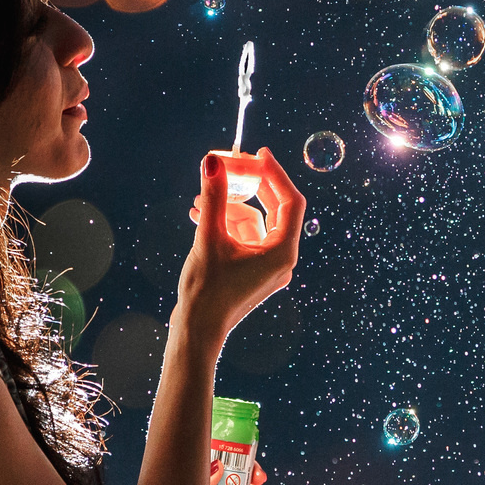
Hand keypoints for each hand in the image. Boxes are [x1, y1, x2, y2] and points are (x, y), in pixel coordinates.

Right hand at [181, 148, 303, 335]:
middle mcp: (281, 259)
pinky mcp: (251, 270)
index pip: (289, 202)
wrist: (195, 331)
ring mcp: (267, 266)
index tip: (258, 154)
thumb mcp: (209, 238)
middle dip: (249, 187)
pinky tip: (199, 214)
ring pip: (254, 222)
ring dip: (228, 206)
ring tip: (199, 199)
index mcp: (282, 253)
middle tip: (229, 166)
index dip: (275, 174)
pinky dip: (225, 223)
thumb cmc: (206, 291)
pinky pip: (243, 237)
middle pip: (274, 209)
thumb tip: (213, 161)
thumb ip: (215, 197)